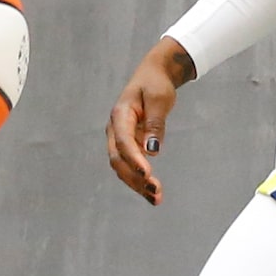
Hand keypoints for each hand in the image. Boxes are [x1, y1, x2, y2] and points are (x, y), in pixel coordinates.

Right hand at [107, 39, 194, 203]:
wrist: (153, 76)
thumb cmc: (156, 84)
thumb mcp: (159, 99)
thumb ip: (155, 124)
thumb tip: (152, 151)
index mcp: (120, 114)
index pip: (123, 141)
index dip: (134, 159)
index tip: (148, 174)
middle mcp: (115, 129)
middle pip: (118, 159)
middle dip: (134, 178)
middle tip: (156, 192)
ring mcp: (119, 139)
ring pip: (122, 167)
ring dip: (137, 184)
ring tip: (157, 199)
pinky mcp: (128, 145)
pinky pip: (130, 166)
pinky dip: (140, 180)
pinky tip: (153, 193)